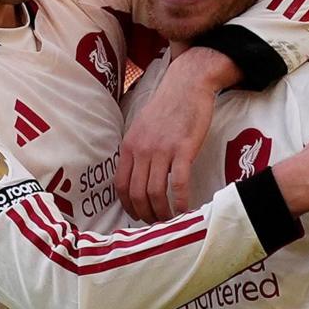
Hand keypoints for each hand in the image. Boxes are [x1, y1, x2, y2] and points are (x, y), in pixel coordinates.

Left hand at [116, 48, 238, 222]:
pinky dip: (179, 202)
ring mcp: (162, 150)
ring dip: (161, 212)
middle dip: (145, 214)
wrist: (187, 84)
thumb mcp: (142, 126)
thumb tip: (137, 174)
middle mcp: (142, 150)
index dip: (128, 206)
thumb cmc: (167, 106)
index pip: (121, 185)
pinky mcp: (183, 149)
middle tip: (155, 224)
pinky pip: (178, 184)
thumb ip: (137, 149)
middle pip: (136, 193)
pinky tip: (185, 210)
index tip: (137, 216)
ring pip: (155, 192)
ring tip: (169, 220)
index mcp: (129, 145)